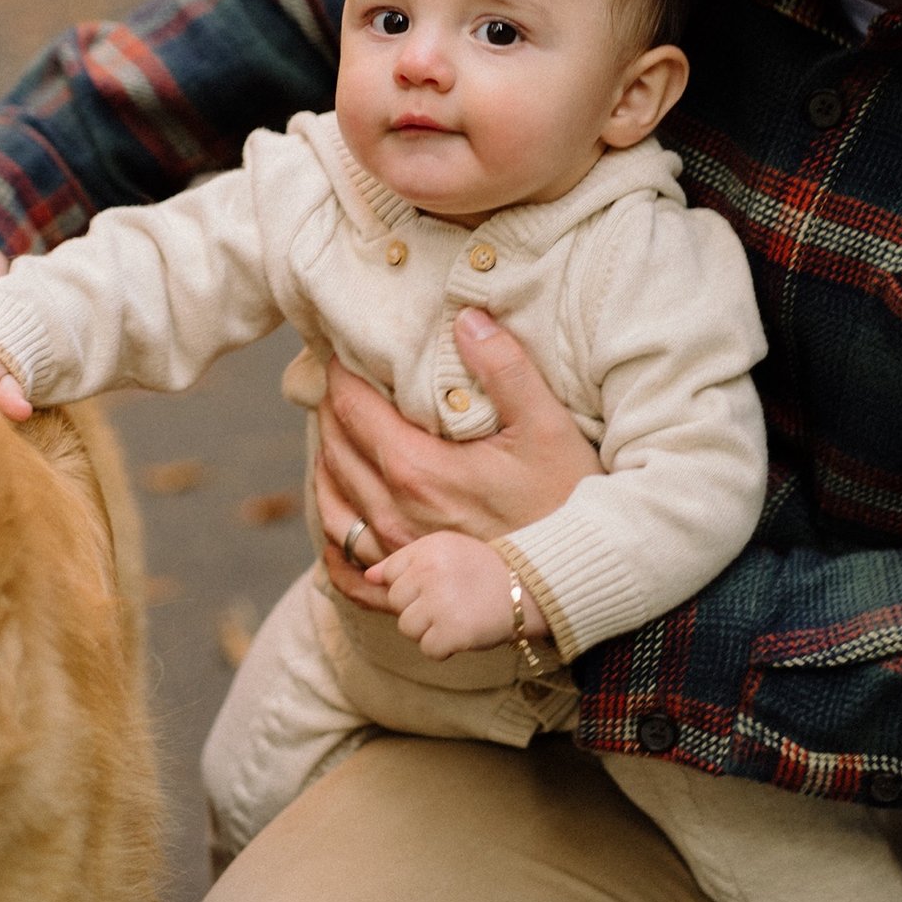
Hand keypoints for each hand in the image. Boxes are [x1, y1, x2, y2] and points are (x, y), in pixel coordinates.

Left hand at [312, 308, 601, 608]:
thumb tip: (468, 319)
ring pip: (331, 505)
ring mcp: (394, 554)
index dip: (341, 375)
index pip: (352, 410)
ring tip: (336, 437)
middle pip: (336, 451)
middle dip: (332, 411)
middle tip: (338, 384)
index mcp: (417, 469)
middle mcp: (393, 514)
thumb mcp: (546, 425)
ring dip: (327, 464)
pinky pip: (344, 564)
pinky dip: (332, 533)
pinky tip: (341, 513)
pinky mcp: (404, 583)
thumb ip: (505, 368)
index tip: (342, 352)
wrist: (574, 576)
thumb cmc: (566, 500)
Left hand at [367, 532, 547, 660]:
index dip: (410, 585)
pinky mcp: (452, 632)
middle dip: (417, 608)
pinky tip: (462, 633)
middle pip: (396, 604)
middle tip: (448, 602)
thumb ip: (403, 561)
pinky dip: (444, 648)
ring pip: (407, 628)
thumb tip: (368, 576)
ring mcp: (440, 604)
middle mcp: (430, 574)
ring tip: (455, 617)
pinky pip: (428, 649)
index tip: (434, 585)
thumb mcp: (445, 550)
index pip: (389, 575)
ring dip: (428, 629)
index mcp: (427, 550)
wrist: (527, 589)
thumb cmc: (482, 569)